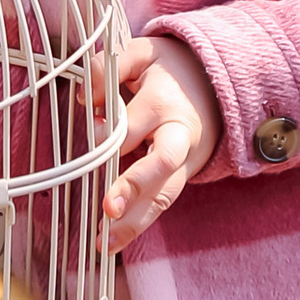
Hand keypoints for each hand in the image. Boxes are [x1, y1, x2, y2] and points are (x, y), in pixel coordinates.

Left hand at [107, 36, 219, 247]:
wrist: (213, 86)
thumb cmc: (167, 71)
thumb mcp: (142, 54)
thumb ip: (110, 67)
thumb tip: (85, 96)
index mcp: (165, 103)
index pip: (134, 122)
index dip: (110, 129)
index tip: (91, 129)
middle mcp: (178, 136)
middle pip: (161, 164)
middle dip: (134, 186)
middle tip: (108, 206)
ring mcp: (183, 162)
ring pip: (163, 195)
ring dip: (135, 221)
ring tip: (106, 242)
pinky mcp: (179, 179)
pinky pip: (160, 205)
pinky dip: (137, 227)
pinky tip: (112, 245)